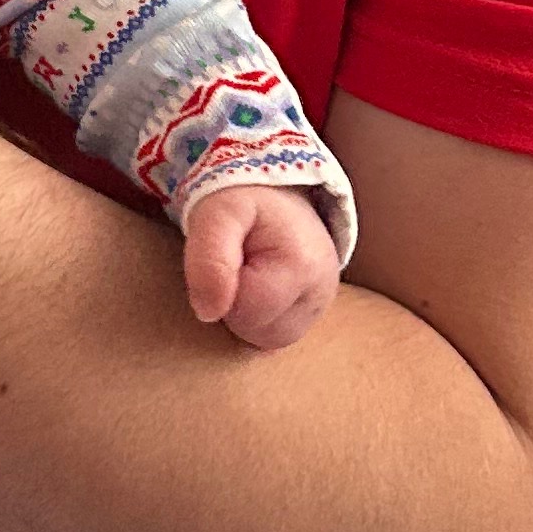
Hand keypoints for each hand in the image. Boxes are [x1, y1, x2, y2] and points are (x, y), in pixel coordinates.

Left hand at [181, 179, 342, 350]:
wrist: (274, 191)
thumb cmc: (242, 201)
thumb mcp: (216, 215)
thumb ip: (208, 260)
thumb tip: (208, 313)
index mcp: (301, 266)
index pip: (246, 314)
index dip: (224, 292)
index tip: (229, 259)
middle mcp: (323, 291)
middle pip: (260, 334)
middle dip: (236, 307)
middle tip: (237, 266)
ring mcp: (323, 303)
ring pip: (270, 340)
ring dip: (248, 314)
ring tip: (249, 276)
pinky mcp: (317, 310)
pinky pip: (279, 334)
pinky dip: (262, 318)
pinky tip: (260, 289)